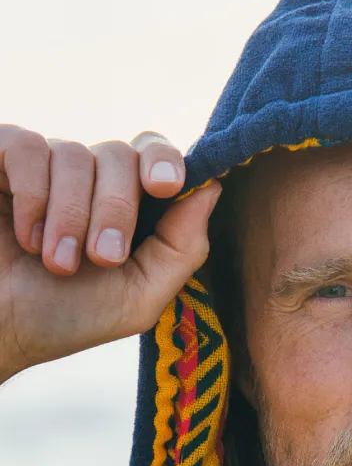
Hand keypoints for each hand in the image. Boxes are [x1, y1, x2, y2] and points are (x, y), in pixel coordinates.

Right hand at [0, 126, 220, 379]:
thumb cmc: (63, 318)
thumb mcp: (138, 297)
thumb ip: (182, 248)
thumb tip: (212, 187)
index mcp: (126, 206)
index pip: (155, 157)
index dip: (165, 162)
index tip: (165, 187)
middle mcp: (86, 178)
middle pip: (121, 155)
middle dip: (116, 210)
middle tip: (101, 259)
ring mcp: (42, 166)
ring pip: (74, 153)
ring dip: (70, 216)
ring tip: (55, 263)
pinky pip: (27, 146)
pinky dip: (32, 195)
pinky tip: (25, 237)